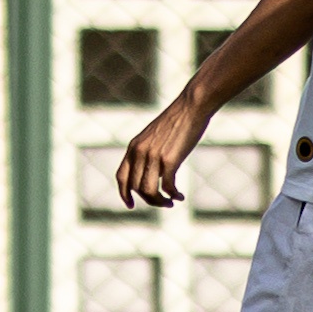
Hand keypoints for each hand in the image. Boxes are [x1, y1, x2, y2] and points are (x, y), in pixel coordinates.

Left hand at [117, 94, 203, 208]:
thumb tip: (153, 172)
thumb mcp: (155, 135)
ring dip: (159, 202)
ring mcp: (153, 156)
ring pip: (149, 191)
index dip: (124, 194)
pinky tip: (180, 196)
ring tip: (170, 203)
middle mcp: (140, 152)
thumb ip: (149, 152)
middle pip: (136, 188)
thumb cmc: (177, 120)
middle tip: (163, 203)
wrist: (191, 106)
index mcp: (134, 146)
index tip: (131, 204)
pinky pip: (167, 187)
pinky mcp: (169, 160)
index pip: (121, 177)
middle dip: (149, 200)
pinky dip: (173, 195)